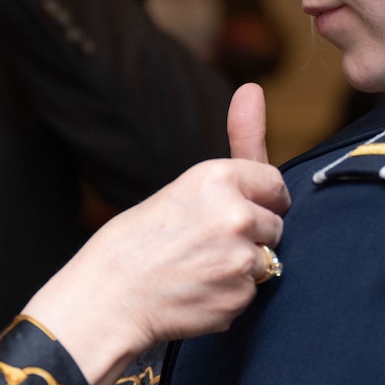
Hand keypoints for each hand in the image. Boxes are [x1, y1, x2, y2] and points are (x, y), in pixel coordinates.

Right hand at [26, 84, 287, 384]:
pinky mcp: (239, 295)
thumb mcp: (187, 184)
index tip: (231, 212)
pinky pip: (251, 293)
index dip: (257, 200)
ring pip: (268, 261)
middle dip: (251, 236)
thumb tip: (254, 87)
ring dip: (242, 268)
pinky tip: (196, 292)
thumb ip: (239, 144)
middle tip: (203, 245)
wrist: (107, 297)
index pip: (274, 183)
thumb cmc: (141, 239)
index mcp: (218, 177)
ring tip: (197, 269)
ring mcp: (240, 258)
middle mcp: (235, 213)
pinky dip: (229, 296)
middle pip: (276, 225)